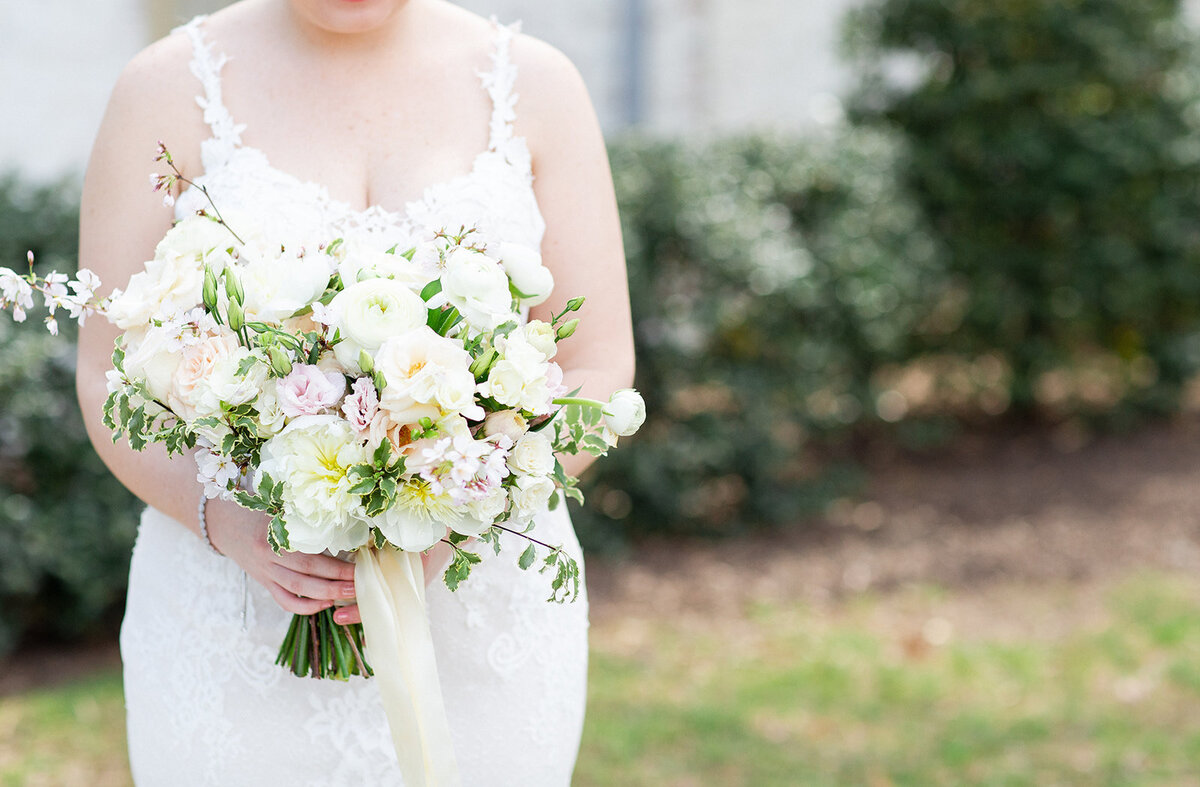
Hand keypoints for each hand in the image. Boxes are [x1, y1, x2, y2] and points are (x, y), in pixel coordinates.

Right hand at [205, 499, 361, 624]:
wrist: (224, 522)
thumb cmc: (258, 511)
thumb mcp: (280, 508)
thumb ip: (305, 519)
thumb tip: (346, 525)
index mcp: (274, 535)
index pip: (310, 554)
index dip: (336, 563)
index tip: (360, 564)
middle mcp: (268, 556)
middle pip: (306, 575)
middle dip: (336, 581)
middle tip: (360, 584)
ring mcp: (265, 572)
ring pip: (297, 591)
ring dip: (326, 595)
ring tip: (350, 594)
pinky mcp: (264, 583)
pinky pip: (285, 601)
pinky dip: (305, 607)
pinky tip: (324, 604)